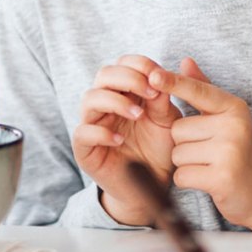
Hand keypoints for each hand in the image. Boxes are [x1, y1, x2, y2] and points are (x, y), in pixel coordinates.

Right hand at [72, 54, 181, 224]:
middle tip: (151, 91)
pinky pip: (83, 132)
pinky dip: (100, 132)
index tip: (159, 75)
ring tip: (139, 114)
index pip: (123, 64)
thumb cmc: (158, 150)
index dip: (139, 64)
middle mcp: (106, 103)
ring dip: (115, 101)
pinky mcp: (85, 149)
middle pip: (104, 74)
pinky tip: (119, 139)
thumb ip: (164, 99)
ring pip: (90, 99)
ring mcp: (93, 124)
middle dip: (128, 78)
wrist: (151, 187)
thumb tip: (160, 75)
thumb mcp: (168, 121)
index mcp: (125, 91)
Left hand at [150, 57, 251, 232]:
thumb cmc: (238, 150)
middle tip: (209, 152)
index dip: (173, 83)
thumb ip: (203, 89)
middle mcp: (234, 126)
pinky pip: (181, 175)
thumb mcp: (225, 116)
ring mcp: (230, 153)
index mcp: (234, 107)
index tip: (152, 75)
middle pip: (178, 129)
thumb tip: (185, 60)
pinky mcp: (222, 179)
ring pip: (177, 154)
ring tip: (210, 166)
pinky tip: (208, 181)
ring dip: (186, 164)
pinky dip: (188, 181)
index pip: (198, 91)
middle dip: (184, 144)